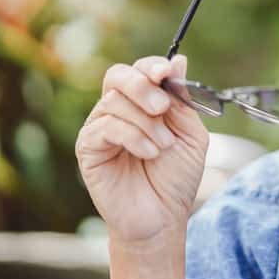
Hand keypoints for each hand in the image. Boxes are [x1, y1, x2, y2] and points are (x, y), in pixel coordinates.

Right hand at [75, 55, 208, 248]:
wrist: (162, 217)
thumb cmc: (176, 178)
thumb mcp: (190, 134)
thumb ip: (182, 100)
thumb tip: (179, 60)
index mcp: (143, 103)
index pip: (140, 69)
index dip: (152, 66)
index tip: (166, 72)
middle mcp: (119, 110)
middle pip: (118, 75)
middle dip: (142, 85)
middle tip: (162, 108)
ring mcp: (100, 127)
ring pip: (115, 102)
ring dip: (146, 123)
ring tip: (162, 146)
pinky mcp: (88, 148)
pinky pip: (106, 126)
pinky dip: (132, 136)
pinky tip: (148, 153)